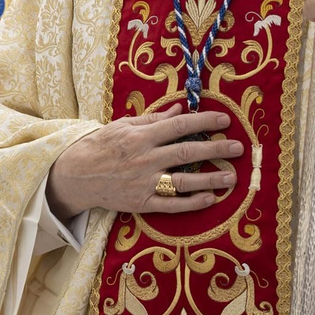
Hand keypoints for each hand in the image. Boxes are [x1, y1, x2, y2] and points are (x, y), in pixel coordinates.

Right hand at [47, 102, 241, 218]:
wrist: (76, 175)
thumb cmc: (101, 146)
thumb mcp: (123, 125)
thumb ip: (152, 118)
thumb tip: (180, 109)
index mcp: (141, 136)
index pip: (179, 126)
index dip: (204, 121)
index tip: (225, 120)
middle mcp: (145, 159)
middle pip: (187, 152)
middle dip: (216, 149)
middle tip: (239, 147)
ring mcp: (145, 182)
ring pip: (184, 181)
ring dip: (211, 179)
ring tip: (232, 177)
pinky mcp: (142, 202)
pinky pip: (172, 205)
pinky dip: (192, 202)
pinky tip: (210, 198)